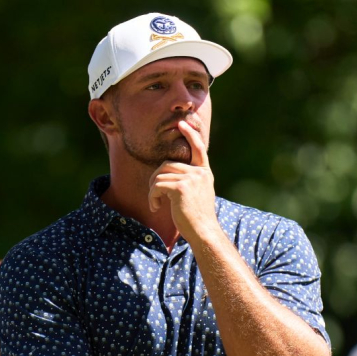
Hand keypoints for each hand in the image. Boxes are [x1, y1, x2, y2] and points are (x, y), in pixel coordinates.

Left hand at [147, 120, 219, 241]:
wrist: (204, 232)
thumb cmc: (198, 218)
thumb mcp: (199, 194)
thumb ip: (191, 180)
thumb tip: (169, 173)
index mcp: (205, 173)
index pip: (198, 149)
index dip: (190, 135)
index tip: (182, 124)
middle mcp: (199, 173)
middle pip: (168, 165)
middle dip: (156, 179)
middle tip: (154, 195)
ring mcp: (191, 179)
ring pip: (160, 175)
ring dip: (152, 190)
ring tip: (156, 203)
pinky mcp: (180, 188)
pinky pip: (157, 185)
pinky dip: (152, 197)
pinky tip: (156, 207)